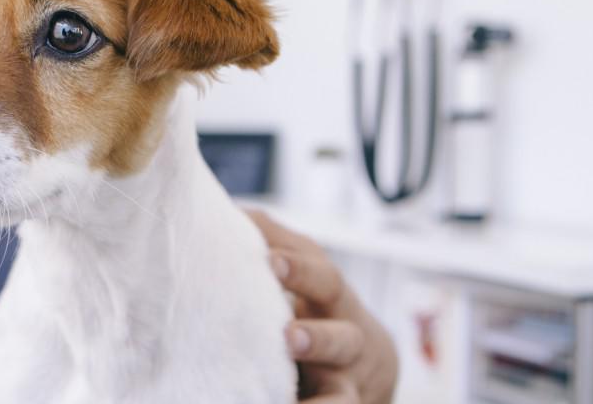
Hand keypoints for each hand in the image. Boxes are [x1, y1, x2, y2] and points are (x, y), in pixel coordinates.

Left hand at [247, 210, 397, 403]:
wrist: (366, 367)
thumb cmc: (317, 305)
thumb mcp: (304, 273)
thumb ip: (272, 242)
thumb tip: (227, 209)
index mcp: (330, 296)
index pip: (321, 277)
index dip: (299, 268)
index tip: (270, 259)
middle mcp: (346, 339)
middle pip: (341, 337)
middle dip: (317, 336)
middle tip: (289, 336)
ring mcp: (343, 383)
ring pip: (341, 394)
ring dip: (318, 401)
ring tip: (293, 392)